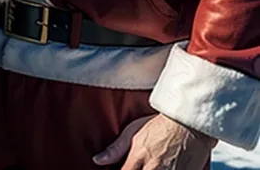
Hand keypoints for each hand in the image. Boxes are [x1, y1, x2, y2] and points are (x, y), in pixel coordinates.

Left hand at [93, 113, 215, 168]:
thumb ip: (116, 149)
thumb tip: (97, 160)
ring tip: (149, 166)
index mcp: (139, 157)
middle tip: (140, 165)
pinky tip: (162, 167)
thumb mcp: (134, 130)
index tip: (120, 169)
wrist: (190, 122)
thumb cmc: (161, 124)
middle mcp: (154, 169)